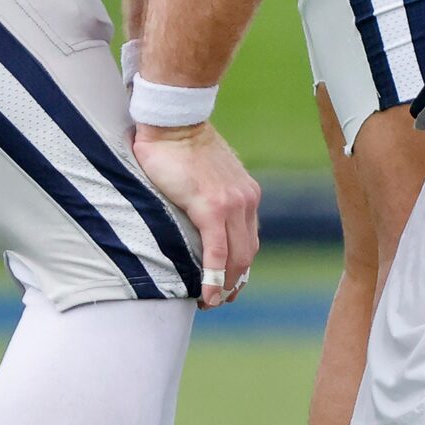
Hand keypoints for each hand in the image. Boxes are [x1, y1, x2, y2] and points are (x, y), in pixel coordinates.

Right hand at [131, 122, 259, 306]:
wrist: (174, 121)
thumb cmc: (182, 145)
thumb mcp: (208, 174)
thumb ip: (210, 195)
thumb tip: (195, 213)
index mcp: (247, 195)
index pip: (249, 240)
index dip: (240, 267)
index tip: (228, 285)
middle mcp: (246, 202)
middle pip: (248, 254)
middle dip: (235, 283)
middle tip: (218, 301)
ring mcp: (231, 205)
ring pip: (237, 258)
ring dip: (225, 286)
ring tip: (210, 303)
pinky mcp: (211, 208)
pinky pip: (217, 252)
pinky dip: (214, 277)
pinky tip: (207, 295)